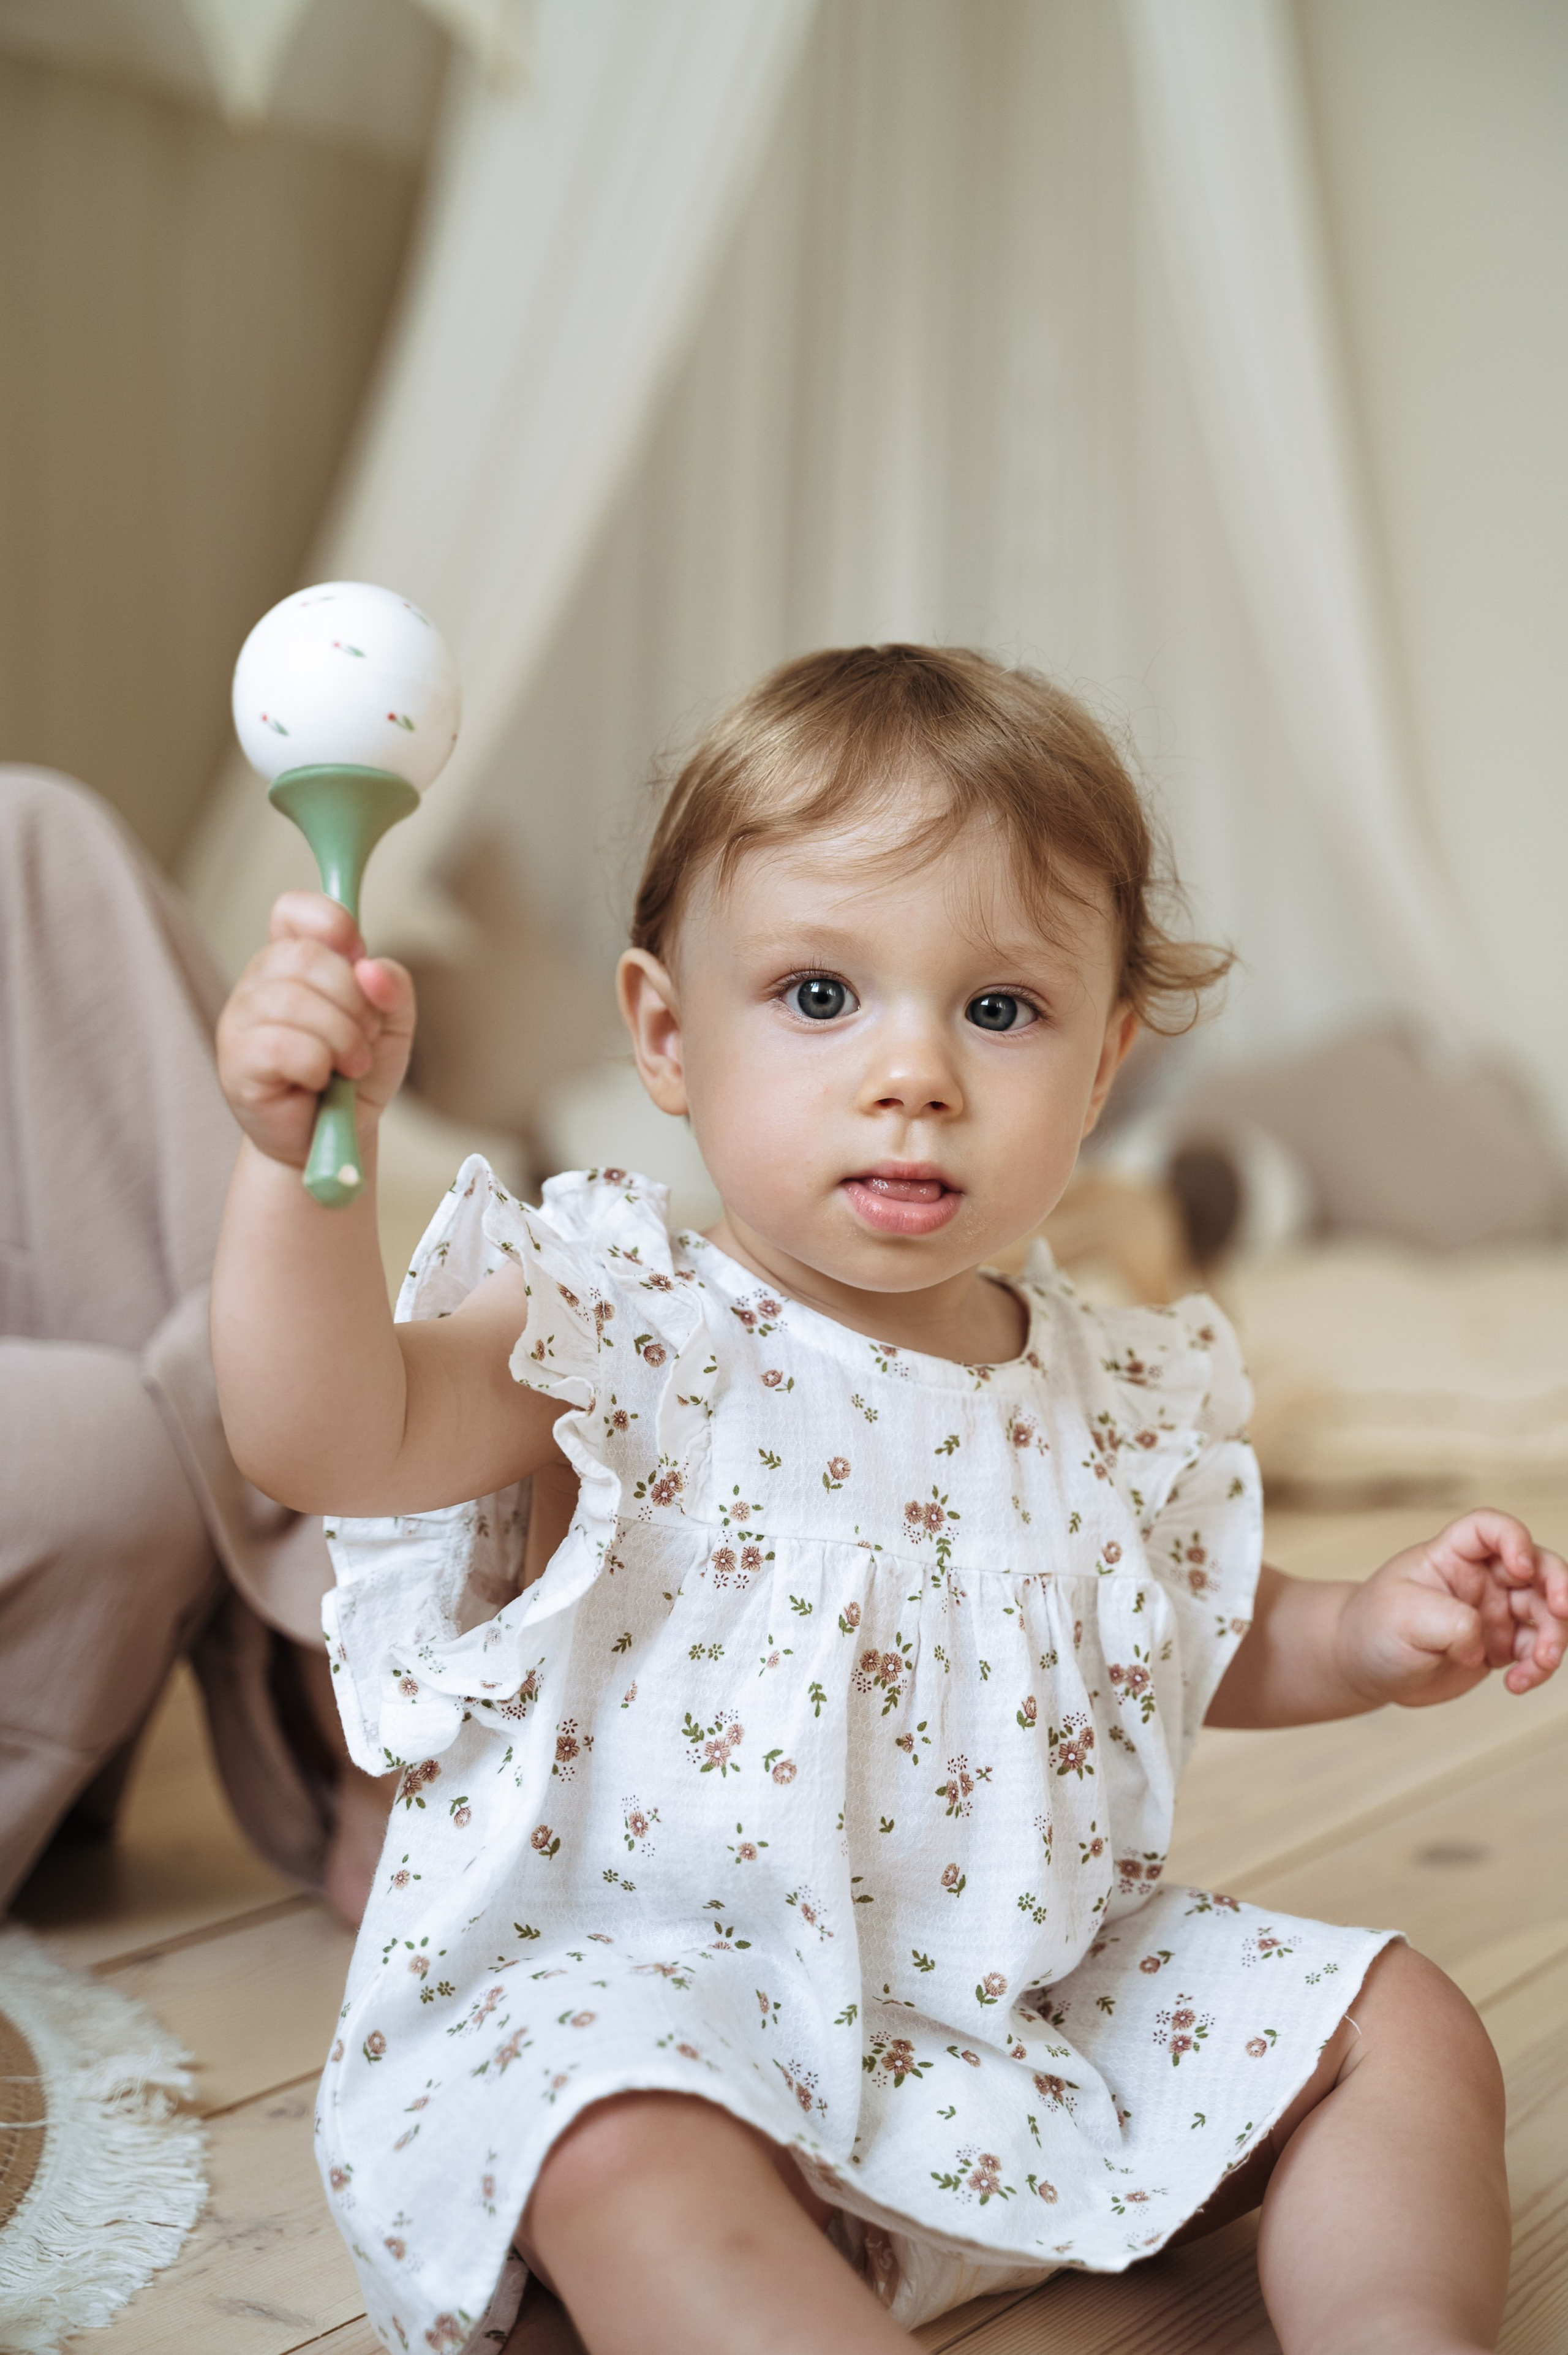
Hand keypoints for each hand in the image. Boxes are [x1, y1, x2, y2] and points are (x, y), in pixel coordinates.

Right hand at [217, 892, 414, 1168]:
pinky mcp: (235, 1062)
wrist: (334, 1141)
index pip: (293, 910)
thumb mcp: (392, 1026)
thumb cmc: (354, 1077)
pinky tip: (319, 1081)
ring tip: (349, 1065)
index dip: (330, 921)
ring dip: (342, 1038)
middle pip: (307, 956)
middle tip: (363, 1038)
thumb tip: (372, 969)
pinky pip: (283, 1045)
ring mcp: (240, 1020)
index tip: (357, 952)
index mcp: (293, 961)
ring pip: (297, 1001)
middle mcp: (259, 981)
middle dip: (354, 1001)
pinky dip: (317, 1065)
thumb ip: (393, 988)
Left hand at [1337, 1510, 1567, 1707]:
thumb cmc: (1375, 1628)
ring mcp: (1495, 1611)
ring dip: (1554, 1637)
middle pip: (1536, 1568)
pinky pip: (1536, 1650)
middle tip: (1561, 1611)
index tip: (1519, 1568)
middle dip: (1559, 1586)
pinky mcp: (1502, 1644)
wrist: (1366, 1666)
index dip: (1514, 1539)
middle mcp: (1481, 1578)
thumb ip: (1452, 1622)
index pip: (1491, 1529)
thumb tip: (1486, 1642)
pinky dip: (1537, 1667)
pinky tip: (1516, 1684)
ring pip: (1546, 1613)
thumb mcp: (1404, 1618)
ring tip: (1537, 1665)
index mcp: (1452, 1555)